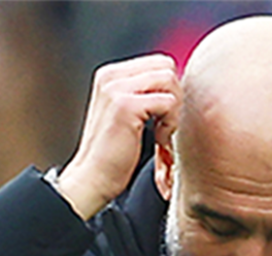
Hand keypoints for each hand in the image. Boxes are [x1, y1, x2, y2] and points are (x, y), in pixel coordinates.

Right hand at [57, 54, 179, 219]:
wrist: (93, 177)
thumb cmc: (115, 151)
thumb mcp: (128, 112)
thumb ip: (146, 92)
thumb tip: (178, 82)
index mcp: (111, 74)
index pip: (160, 62)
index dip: (171, 88)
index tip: (162, 114)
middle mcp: (111, 76)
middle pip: (167, 67)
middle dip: (175, 95)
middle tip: (165, 123)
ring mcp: (116, 88)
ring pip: (170, 81)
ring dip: (174, 109)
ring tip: (161, 131)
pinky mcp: (126, 105)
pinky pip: (169, 102)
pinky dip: (170, 123)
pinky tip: (158, 138)